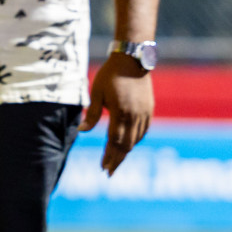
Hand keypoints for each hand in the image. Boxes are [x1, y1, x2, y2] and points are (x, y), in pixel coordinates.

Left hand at [80, 52, 153, 173]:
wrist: (133, 60)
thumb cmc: (110, 75)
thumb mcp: (96, 92)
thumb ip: (92, 113)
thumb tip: (81, 131)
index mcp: (121, 112)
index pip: (114, 141)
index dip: (109, 156)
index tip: (103, 168)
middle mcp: (135, 116)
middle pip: (126, 145)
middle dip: (117, 159)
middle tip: (109, 171)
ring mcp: (144, 114)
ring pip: (136, 139)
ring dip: (126, 152)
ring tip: (116, 161)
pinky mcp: (149, 110)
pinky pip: (143, 131)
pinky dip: (136, 141)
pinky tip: (129, 145)